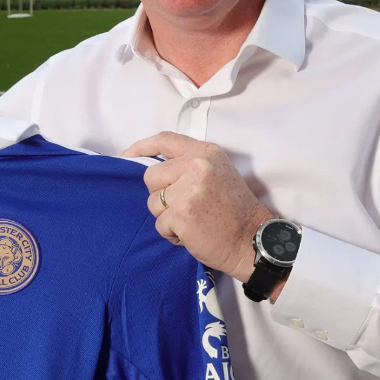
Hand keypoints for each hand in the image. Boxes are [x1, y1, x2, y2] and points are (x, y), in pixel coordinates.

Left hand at [121, 131, 274, 283]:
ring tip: (192, 220)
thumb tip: (152, 167)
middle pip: (151, 176)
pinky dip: (172, 233)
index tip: (127, 155)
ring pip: (153, 202)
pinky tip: (192, 233)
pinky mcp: (182, 214)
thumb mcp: (218, 173)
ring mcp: (188, 190)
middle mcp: (197, 167)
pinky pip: (160, 224)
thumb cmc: (234, 211)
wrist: (252, 239)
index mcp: (205, 153)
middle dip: (161, 195)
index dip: (141, 147)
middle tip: (185, 207)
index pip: (165, 140)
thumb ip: (189, 165)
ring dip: (167, 217)